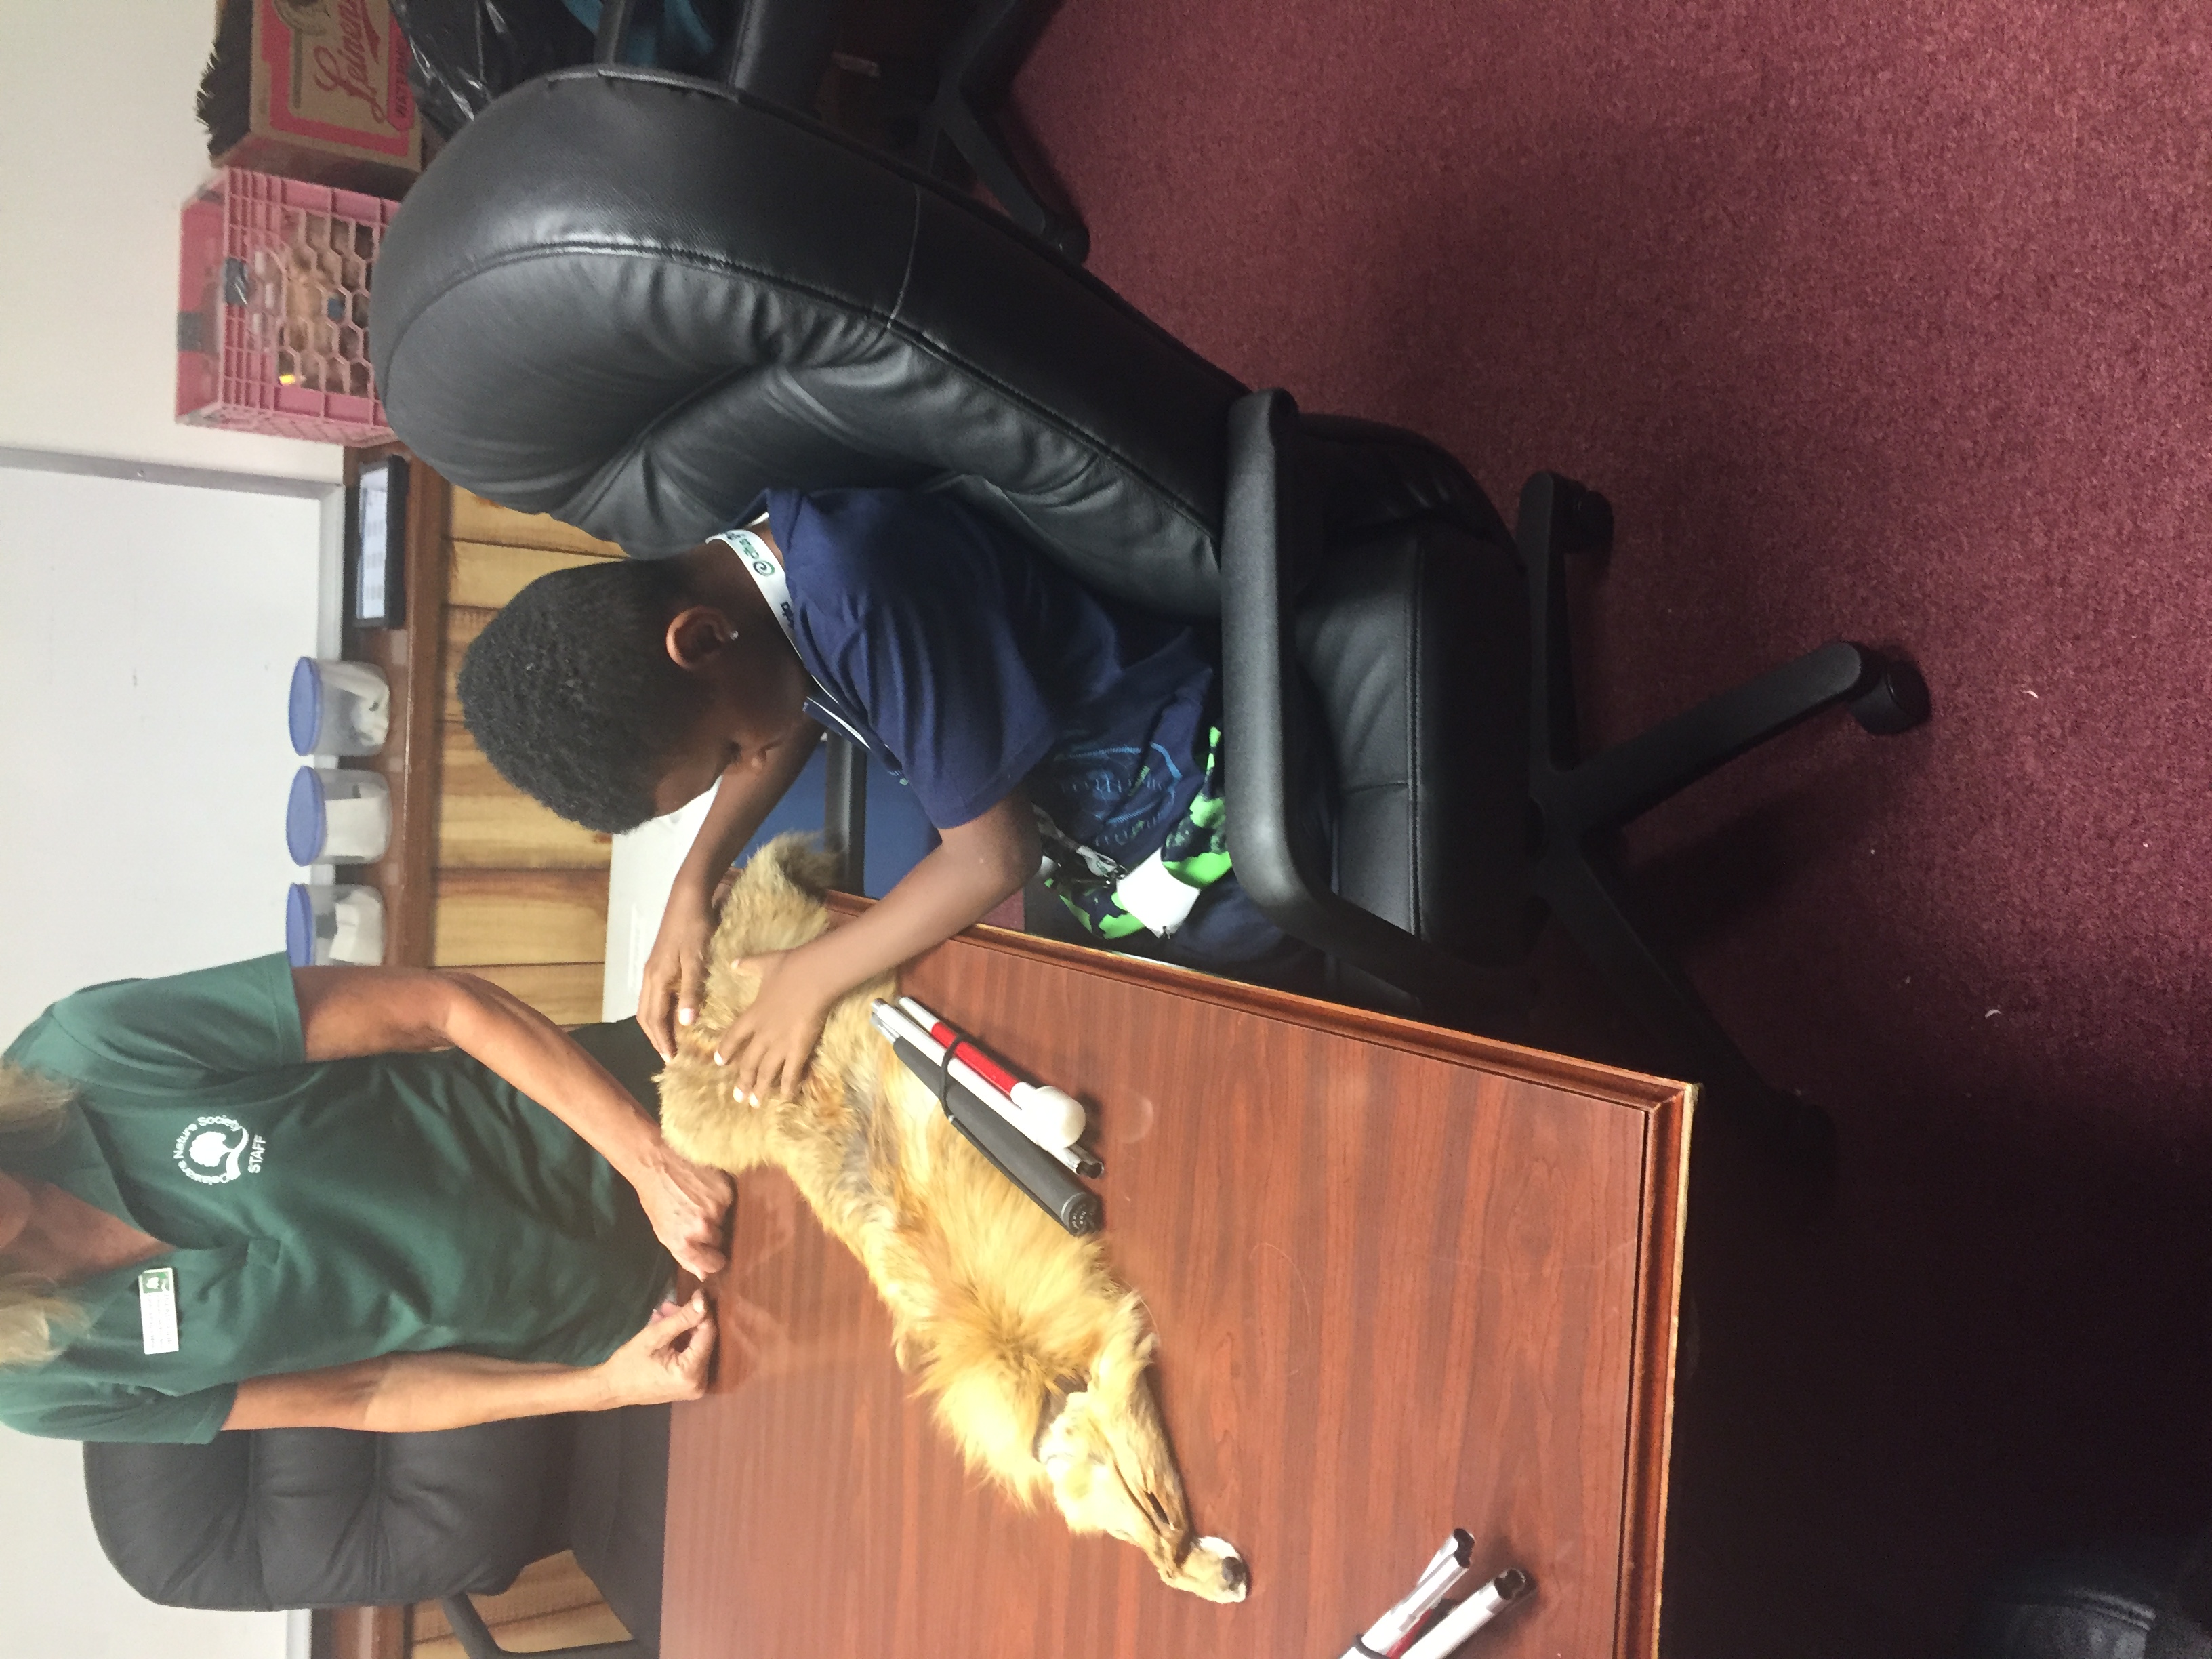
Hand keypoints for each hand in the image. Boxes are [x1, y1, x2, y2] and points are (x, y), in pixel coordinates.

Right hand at [598, 1293, 716, 1406]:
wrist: (612, 1389)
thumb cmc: (629, 1363)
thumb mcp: (654, 1336)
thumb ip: (682, 1318)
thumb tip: (703, 1300)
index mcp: (691, 1373)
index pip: (708, 1333)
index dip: (703, 1311)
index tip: (695, 1293)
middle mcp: (700, 1383)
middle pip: (703, 1340)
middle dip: (687, 1320)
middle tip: (667, 1305)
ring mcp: (695, 1386)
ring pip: (696, 1346)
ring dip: (681, 1328)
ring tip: (661, 1314)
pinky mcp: (689, 1385)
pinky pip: (691, 1356)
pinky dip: (680, 1341)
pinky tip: (664, 1328)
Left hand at [631, 1139, 734, 1276]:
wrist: (657, 1162)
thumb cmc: (656, 1198)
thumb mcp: (664, 1233)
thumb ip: (686, 1257)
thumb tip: (705, 1275)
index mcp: (685, 1244)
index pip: (714, 1264)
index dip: (713, 1258)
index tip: (712, 1251)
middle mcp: (703, 1228)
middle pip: (721, 1240)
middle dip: (714, 1232)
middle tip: (700, 1217)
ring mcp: (717, 1208)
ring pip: (728, 1219)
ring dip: (718, 1212)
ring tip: (701, 1199)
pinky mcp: (727, 1189)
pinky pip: (731, 1200)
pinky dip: (722, 1196)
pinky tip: (707, 1187)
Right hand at [639, 880, 719, 1058]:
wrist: (688, 898)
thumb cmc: (695, 928)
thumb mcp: (696, 961)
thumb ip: (691, 992)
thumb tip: (684, 1023)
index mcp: (657, 979)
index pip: (655, 1018)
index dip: (662, 1040)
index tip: (671, 1059)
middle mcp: (649, 976)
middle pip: (646, 1015)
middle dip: (655, 1037)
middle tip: (669, 1055)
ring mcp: (652, 969)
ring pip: (647, 1005)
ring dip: (655, 1025)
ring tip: (669, 1040)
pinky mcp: (658, 962)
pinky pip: (653, 995)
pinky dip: (659, 1010)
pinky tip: (672, 1013)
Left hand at [713, 950, 833, 1106]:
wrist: (813, 974)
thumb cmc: (790, 966)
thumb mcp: (765, 962)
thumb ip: (748, 965)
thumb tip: (733, 963)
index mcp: (753, 1014)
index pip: (733, 1036)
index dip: (726, 1050)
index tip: (720, 1062)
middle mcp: (763, 1033)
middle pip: (748, 1062)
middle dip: (742, 1080)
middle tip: (738, 1096)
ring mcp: (780, 1042)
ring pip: (766, 1071)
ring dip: (759, 1089)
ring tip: (755, 1104)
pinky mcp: (799, 1047)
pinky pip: (791, 1072)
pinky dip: (788, 1086)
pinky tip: (786, 1098)